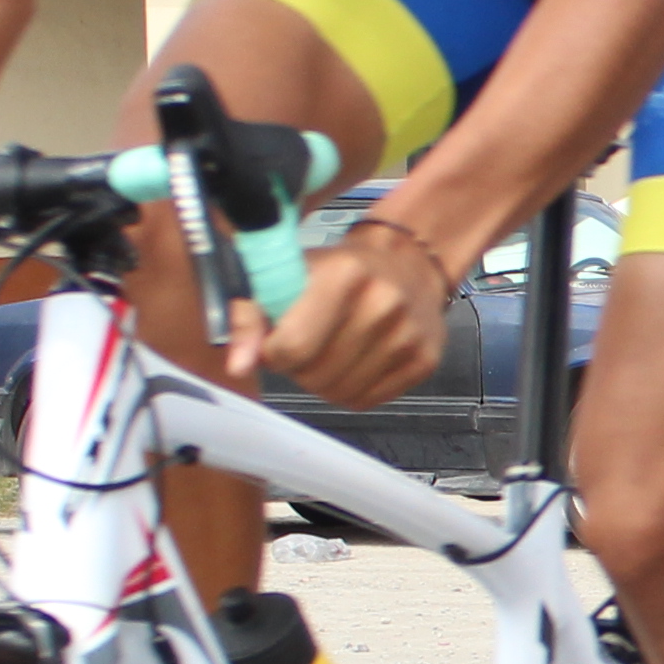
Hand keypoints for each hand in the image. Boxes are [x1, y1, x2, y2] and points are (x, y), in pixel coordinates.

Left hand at [261, 227, 446, 406]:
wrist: (407, 263)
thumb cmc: (339, 271)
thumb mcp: (285, 277)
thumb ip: (250, 318)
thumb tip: (238, 366)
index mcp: (344, 275)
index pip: (293, 346)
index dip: (274, 352)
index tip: (278, 339)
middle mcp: (383, 304)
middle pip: (315, 375)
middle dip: (300, 367)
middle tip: (307, 342)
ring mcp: (408, 335)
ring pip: (339, 393)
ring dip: (323, 381)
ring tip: (330, 351)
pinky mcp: (424, 360)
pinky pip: (366, 400)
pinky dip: (351, 389)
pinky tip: (354, 361)